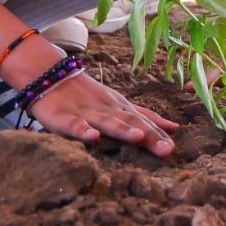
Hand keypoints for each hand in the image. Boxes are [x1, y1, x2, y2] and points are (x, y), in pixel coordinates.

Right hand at [29, 72, 177, 156]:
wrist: (50, 77)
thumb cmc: (88, 97)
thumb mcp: (119, 105)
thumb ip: (144, 117)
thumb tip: (174, 128)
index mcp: (121, 109)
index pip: (144, 121)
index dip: (158, 134)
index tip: (174, 147)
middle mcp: (108, 110)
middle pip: (131, 122)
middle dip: (149, 135)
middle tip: (167, 149)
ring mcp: (87, 113)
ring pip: (107, 121)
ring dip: (123, 129)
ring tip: (138, 137)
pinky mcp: (64, 117)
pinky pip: (74, 125)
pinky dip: (83, 130)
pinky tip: (93, 137)